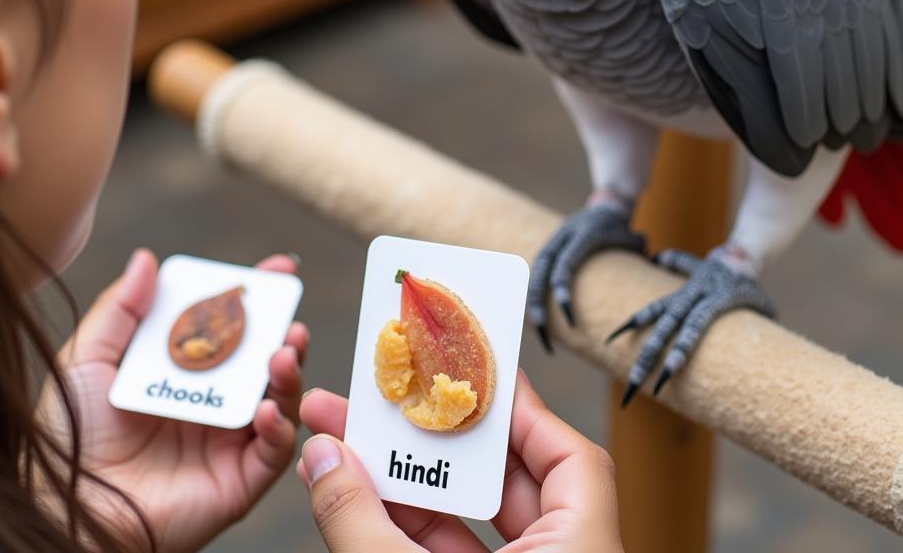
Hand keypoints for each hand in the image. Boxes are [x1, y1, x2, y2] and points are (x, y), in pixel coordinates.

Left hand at [36, 248, 307, 552]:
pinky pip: (274, 451)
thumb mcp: (88, 360)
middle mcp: (211, 402)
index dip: (256, 297)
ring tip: (285, 351)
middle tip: (289, 312)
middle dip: (285, 330)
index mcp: (183, 371)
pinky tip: (266, 408)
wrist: (65, 508)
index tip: (280, 269)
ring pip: (279, 399)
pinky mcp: (238, 481)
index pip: (230, 326)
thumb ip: (119, 309)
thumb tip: (147, 259)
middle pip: (263, 358)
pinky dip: (280, 426)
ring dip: (289, 372)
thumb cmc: (68, 438)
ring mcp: (227, 441)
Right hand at [298, 371, 621, 552]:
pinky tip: (357, 501)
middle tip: (388, 396)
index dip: (521, 407)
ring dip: (409, 485)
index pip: (573, 457)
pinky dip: (408, 532)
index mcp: (582, 552)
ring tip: (348, 446)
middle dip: (436, 440)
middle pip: (508, 483)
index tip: (469, 367)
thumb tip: (320, 455)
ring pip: (472, 525)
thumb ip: (363, 524)